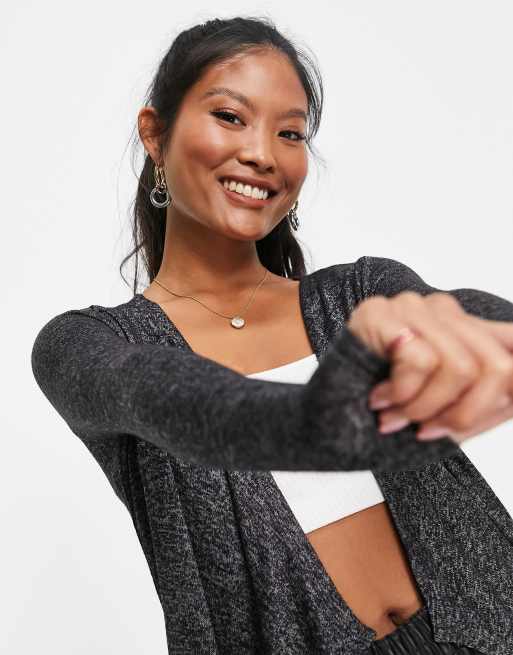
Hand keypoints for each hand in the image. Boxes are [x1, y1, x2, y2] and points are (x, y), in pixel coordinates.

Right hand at [346, 292, 512, 443]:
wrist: (328, 422)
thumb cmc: (386, 416)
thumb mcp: (450, 413)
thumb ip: (490, 399)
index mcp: (463, 330)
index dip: (506, 393)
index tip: (487, 418)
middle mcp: (443, 311)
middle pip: (498, 366)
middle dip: (465, 415)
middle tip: (429, 431)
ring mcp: (412, 306)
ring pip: (460, 367)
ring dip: (425, 408)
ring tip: (397, 416)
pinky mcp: (381, 311)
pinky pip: (420, 361)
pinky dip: (402, 394)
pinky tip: (380, 399)